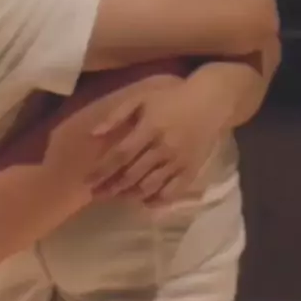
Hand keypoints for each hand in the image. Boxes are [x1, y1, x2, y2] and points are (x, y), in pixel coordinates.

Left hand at [90, 75, 232, 204]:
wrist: (211, 102)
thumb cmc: (172, 98)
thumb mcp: (142, 98)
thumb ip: (117, 115)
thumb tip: (93, 134)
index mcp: (150, 128)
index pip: (121, 155)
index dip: (103, 170)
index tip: (88, 181)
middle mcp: (163, 148)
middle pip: (132, 174)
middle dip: (112, 187)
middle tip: (97, 195)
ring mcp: (178, 162)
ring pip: (150, 185)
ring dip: (130, 194)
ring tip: (117, 197)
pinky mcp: (191, 171)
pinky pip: (172, 192)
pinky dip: (157, 200)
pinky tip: (144, 202)